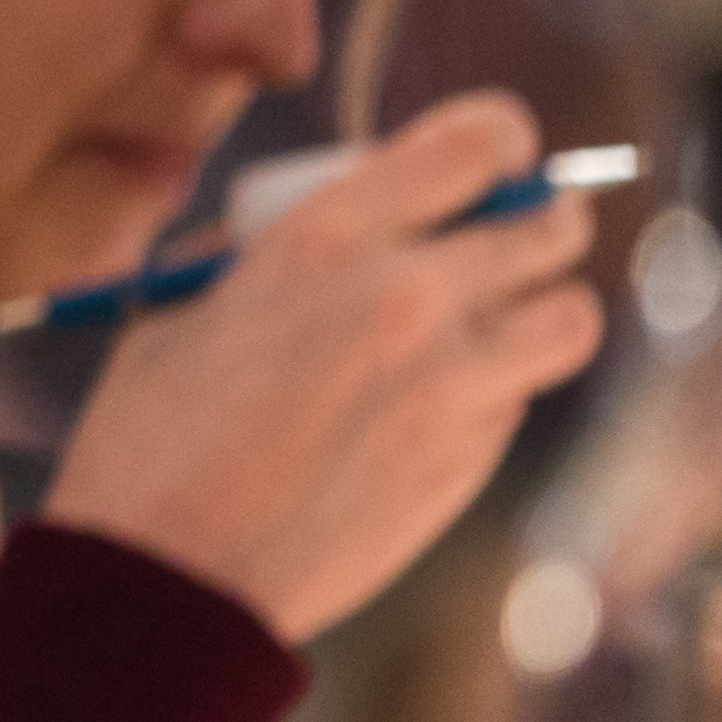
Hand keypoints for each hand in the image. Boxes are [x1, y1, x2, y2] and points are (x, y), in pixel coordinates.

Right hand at [46, 91, 604, 644]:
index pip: (481, 143)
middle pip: (549, 225)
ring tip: (494, 319)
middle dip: (534, 219)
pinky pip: (519, 400)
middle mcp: (411, 300)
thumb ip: (261, 251)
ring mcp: (452, 390)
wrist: (167, 580)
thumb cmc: (149, 439)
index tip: (488, 158)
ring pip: (571, 317)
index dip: (498, 141)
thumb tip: (317, 224)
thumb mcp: (180, 309)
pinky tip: (430, 404)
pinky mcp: (468, 464)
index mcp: (328, 239)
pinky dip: (494, 388)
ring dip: (540, 306)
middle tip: (503, 235)